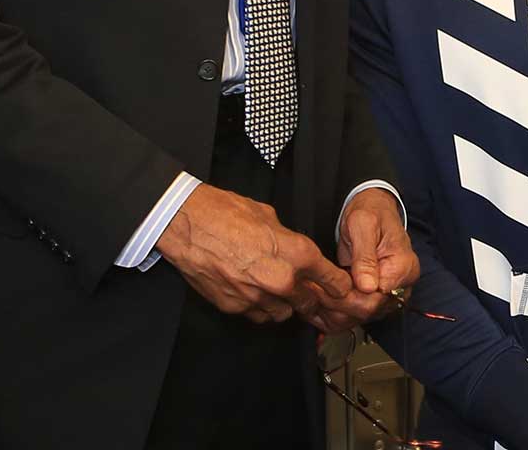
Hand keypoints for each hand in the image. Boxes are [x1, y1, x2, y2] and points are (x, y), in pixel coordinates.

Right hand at [155, 184, 351, 324]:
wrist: (187, 224)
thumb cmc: (224, 213)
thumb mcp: (269, 216)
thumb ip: (288, 240)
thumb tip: (293, 250)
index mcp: (297, 254)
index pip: (333, 281)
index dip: (338, 286)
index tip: (340, 288)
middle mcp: (282, 280)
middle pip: (310, 303)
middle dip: (310, 297)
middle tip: (304, 289)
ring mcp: (258, 298)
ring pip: (284, 314)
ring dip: (284, 304)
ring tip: (272, 287)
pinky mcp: (236, 307)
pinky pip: (258, 315)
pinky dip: (259, 307)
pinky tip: (252, 290)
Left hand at [324, 188, 419, 329]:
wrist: (373, 209)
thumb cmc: (370, 212)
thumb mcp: (363, 224)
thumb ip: (365, 256)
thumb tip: (368, 287)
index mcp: (403, 267)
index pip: (376, 298)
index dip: (348, 297)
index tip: (323, 289)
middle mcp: (400, 285)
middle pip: (369, 310)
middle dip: (338, 303)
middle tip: (313, 291)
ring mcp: (389, 293)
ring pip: (362, 316)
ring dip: (335, 310)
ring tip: (312, 296)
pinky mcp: (376, 296)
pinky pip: (358, 313)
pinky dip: (338, 311)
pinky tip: (320, 301)